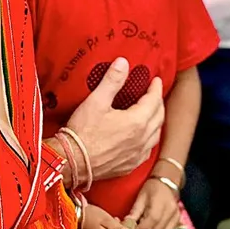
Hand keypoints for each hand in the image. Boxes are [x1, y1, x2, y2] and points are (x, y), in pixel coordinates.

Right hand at [68, 57, 164, 180]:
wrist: (70, 163)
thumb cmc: (82, 133)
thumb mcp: (96, 101)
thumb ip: (112, 81)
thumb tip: (123, 62)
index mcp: (137, 122)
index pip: (154, 100)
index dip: (155, 88)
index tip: (155, 80)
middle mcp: (142, 140)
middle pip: (159, 117)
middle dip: (158, 103)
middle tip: (154, 93)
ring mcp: (137, 155)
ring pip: (156, 135)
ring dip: (156, 121)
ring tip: (152, 112)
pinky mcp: (129, 166)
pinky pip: (147, 151)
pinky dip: (149, 139)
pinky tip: (143, 137)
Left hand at [124, 179, 181, 228]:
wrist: (166, 183)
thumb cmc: (151, 189)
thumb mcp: (140, 197)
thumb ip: (134, 212)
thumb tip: (127, 225)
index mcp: (160, 203)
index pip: (151, 221)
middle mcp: (170, 210)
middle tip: (141, 225)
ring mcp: (176, 215)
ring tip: (149, 226)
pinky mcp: (178, 219)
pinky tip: (156, 226)